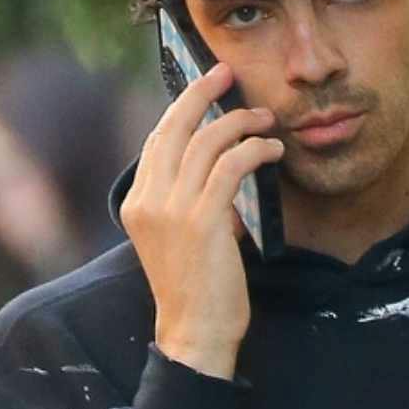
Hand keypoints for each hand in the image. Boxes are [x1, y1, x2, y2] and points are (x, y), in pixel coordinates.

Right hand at [120, 64, 281, 379]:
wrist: (195, 334)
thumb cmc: (197, 291)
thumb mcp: (182, 239)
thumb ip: (193, 202)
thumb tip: (226, 169)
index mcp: (136, 204)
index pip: (157, 142)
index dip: (182, 110)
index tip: (207, 90)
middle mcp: (147, 201)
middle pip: (172, 128)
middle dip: (201, 94)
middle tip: (226, 73)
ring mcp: (171, 211)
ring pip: (205, 142)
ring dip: (240, 123)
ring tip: (265, 120)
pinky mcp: (202, 221)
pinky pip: (230, 167)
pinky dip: (254, 150)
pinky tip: (272, 149)